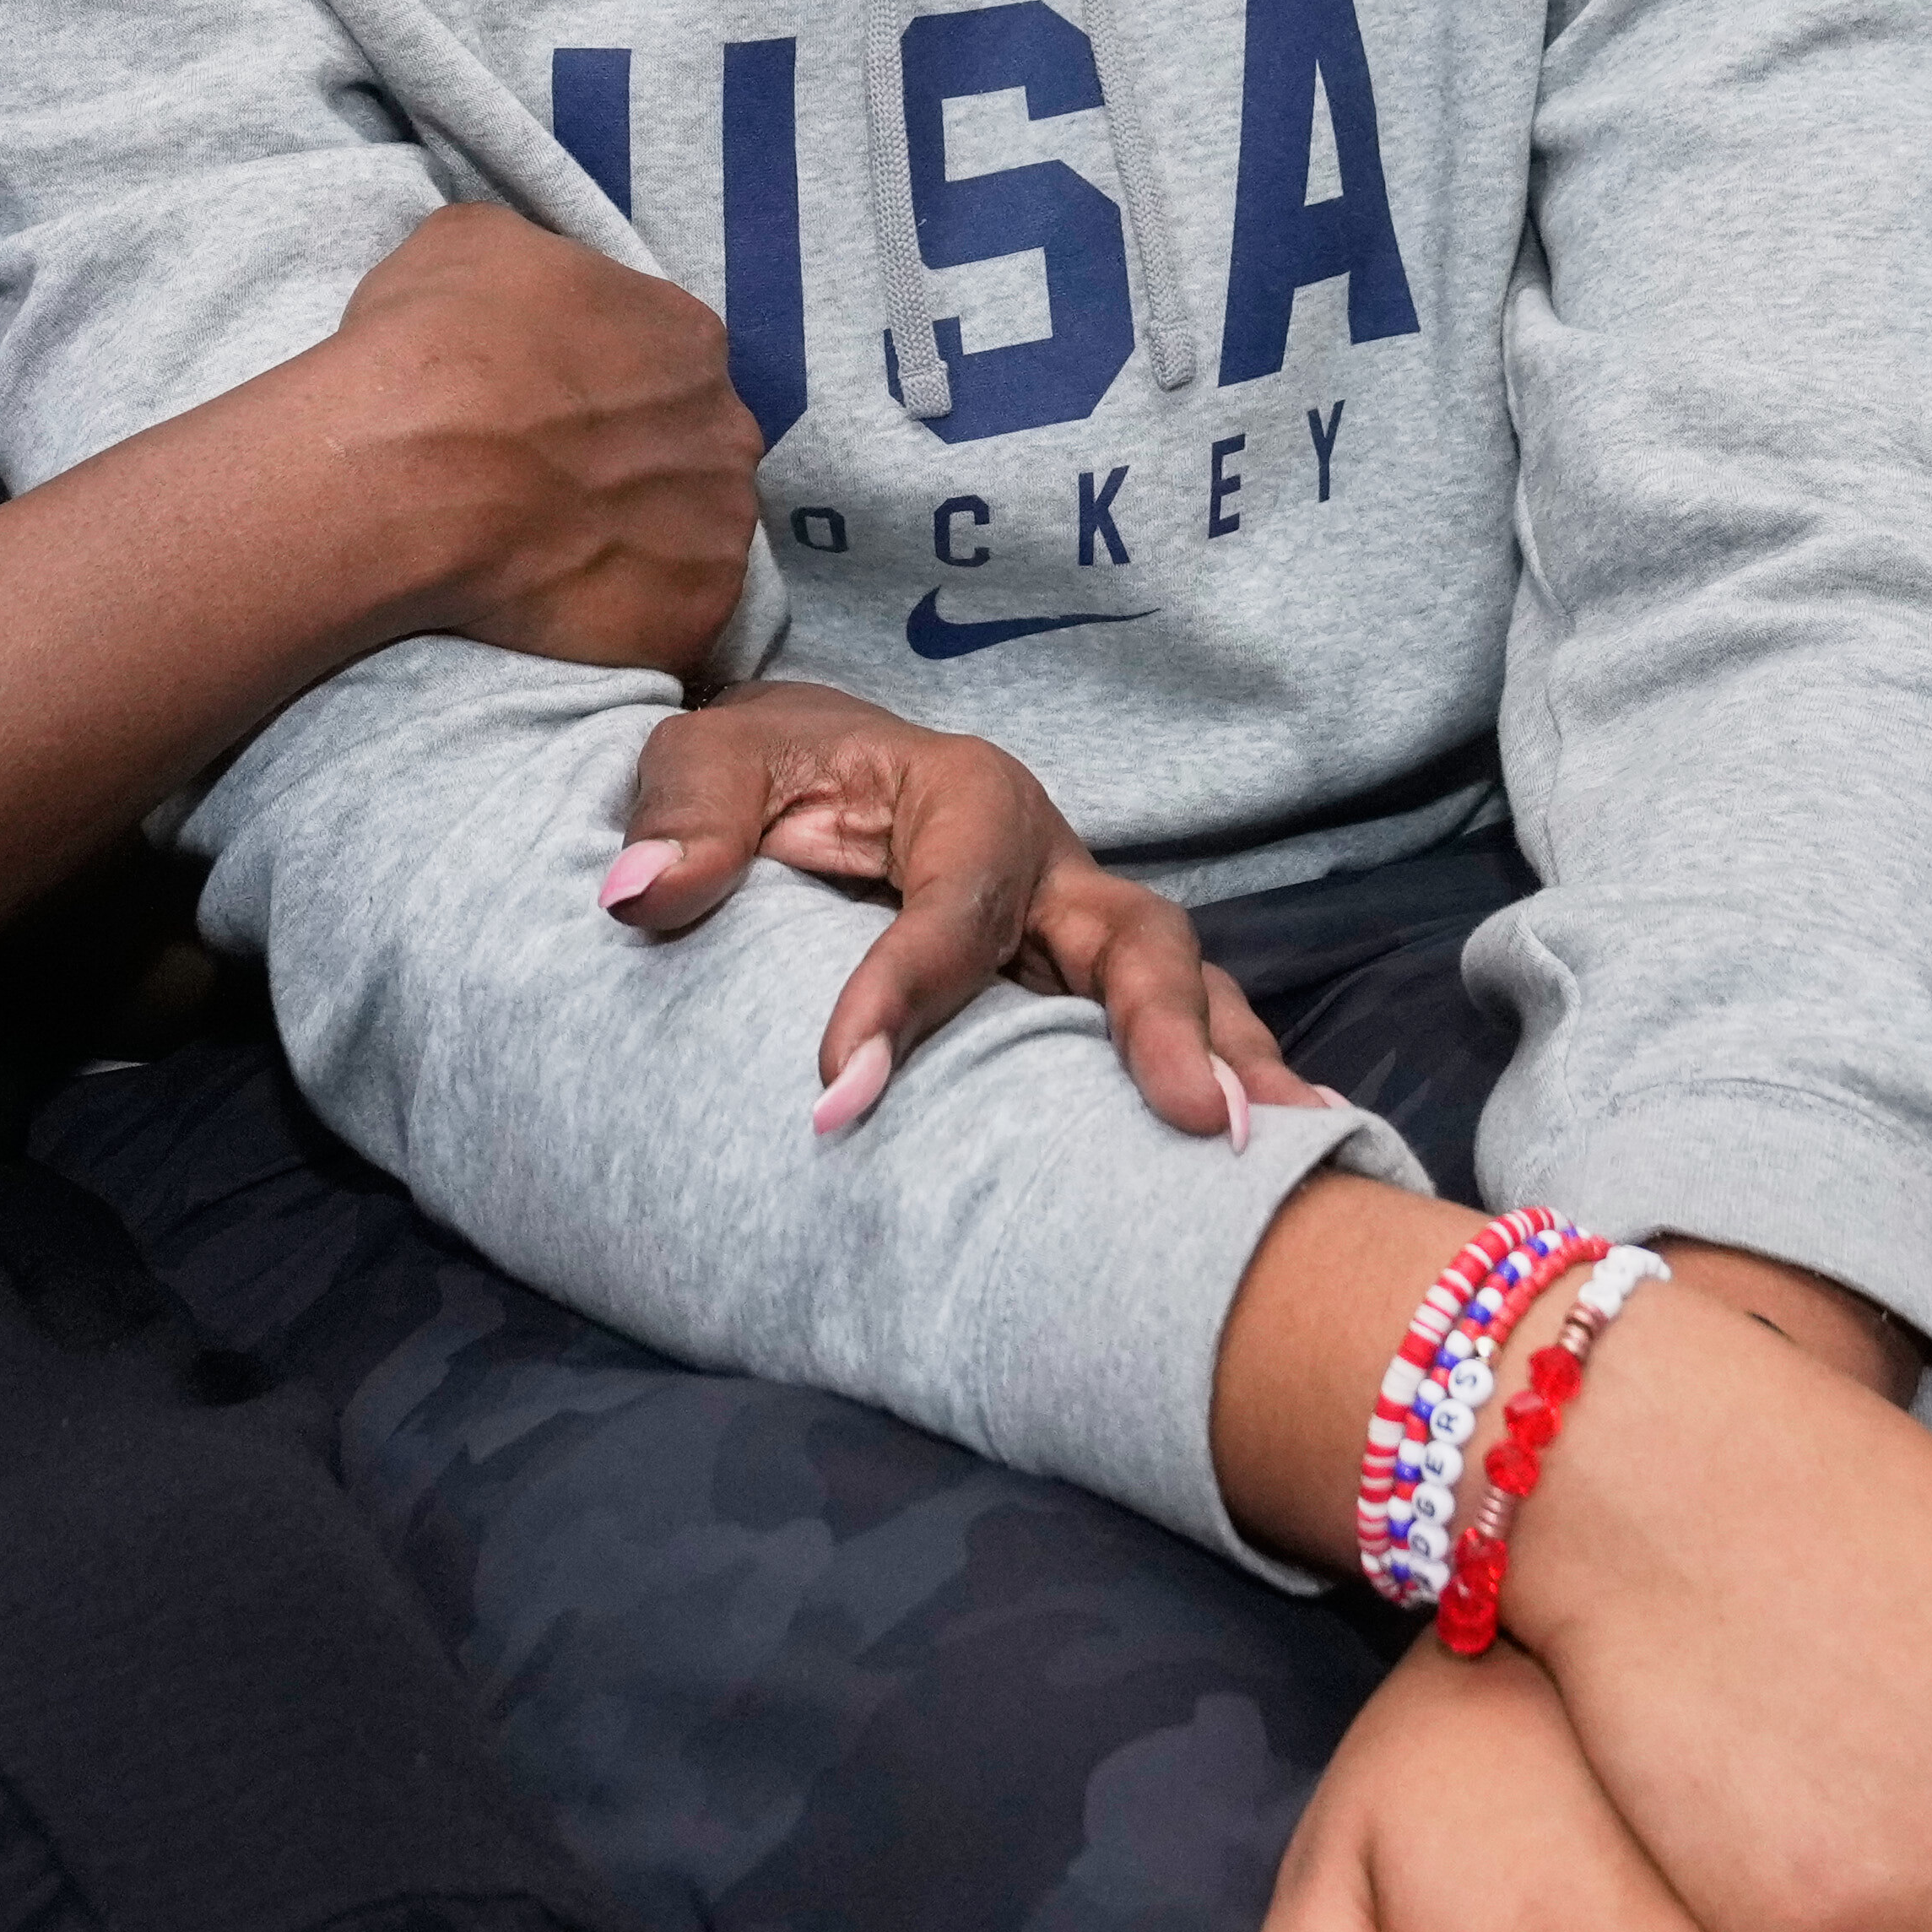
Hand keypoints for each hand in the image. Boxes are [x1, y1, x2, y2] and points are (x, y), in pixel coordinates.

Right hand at [318, 201, 759, 680]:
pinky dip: (629, 620)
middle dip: (636, 470)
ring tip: (554, 561)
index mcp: (688, 335)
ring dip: (640, 550)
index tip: (553, 418)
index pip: (669, 364)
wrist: (406, 469)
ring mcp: (721, 528)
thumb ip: (532, 263)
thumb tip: (527, 289)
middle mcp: (728, 428)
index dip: (609, 393)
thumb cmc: (432, 344)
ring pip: (692, 540)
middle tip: (551, 493)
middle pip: (691, 453)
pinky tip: (563, 613)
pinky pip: (674, 620)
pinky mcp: (697, 614)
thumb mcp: (469, 244)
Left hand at [614, 681, 1321, 1138]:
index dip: (904, 994)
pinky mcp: (1081, 987)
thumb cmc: (760, 771)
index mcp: (965, 795)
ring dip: (1231, 1069)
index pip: (950, 903)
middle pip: (1132, 935)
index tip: (838, 1097)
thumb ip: (682, 812)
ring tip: (1284, 1159)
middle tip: (1188, 1121)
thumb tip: (646, 894)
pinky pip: (1169, 1034)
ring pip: (1181, 990)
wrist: (800, 771)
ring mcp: (1079, 928)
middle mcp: (1050, 862)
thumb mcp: (706, 762)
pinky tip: (1275, 1169)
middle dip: (1165, 1024)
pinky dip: (1221, 1089)